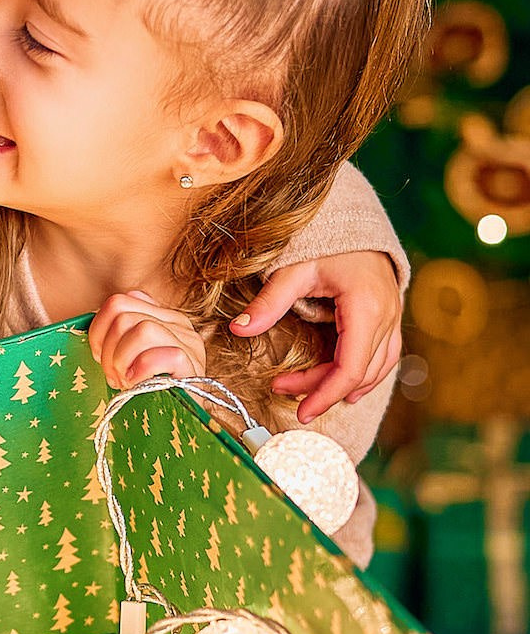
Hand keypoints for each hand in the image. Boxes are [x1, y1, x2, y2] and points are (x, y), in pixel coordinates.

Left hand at [89, 292, 206, 389]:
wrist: (185, 422)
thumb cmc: (153, 390)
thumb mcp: (133, 357)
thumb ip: (120, 337)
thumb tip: (95, 329)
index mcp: (162, 316)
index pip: (119, 302)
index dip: (99, 329)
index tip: (98, 356)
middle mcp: (178, 323)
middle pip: (124, 315)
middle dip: (108, 349)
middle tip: (112, 375)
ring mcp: (188, 343)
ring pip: (142, 330)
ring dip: (121, 360)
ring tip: (123, 381)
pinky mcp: (191, 366)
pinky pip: (155, 357)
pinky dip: (138, 372)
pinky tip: (136, 385)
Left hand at [229, 251, 401, 422]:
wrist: (355, 220)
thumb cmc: (326, 241)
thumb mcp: (293, 269)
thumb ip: (269, 302)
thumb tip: (238, 329)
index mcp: (366, 307)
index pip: (349, 368)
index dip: (324, 395)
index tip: (301, 413)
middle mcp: (387, 316)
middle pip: (358, 372)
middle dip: (322, 389)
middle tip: (284, 392)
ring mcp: (394, 317)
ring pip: (375, 368)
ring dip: (342, 386)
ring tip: (310, 397)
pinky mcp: (391, 317)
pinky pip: (383, 356)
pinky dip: (364, 374)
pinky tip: (346, 387)